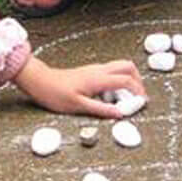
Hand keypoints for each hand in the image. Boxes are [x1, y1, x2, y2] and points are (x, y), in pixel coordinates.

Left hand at [14, 56, 146, 116]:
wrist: (40, 81)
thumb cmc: (55, 93)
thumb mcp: (78, 106)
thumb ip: (100, 110)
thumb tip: (120, 114)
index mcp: (98, 79)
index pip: (127, 80)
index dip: (138, 91)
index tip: (141, 103)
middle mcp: (99, 70)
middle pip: (128, 66)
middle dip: (138, 80)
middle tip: (137, 97)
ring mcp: (95, 69)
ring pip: (120, 67)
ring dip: (128, 80)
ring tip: (125, 98)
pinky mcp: (91, 72)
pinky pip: (112, 72)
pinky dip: (118, 81)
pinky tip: (111, 95)